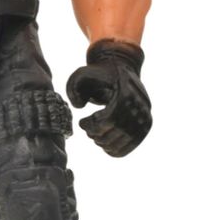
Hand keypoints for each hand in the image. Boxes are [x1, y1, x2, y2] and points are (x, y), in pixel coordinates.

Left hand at [66, 40, 151, 157]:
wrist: (121, 70)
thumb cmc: (98, 74)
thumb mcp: (81, 75)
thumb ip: (73, 88)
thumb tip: (79, 106)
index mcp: (126, 91)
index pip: (110, 118)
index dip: (93, 125)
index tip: (82, 122)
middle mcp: (140, 104)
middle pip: (118, 131)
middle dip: (98, 135)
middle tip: (87, 130)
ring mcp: (145, 115)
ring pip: (126, 140)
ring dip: (106, 143)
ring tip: (95, 135)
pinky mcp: (146, 124)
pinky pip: (133, 144)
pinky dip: (118, 149)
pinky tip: (104, 145)